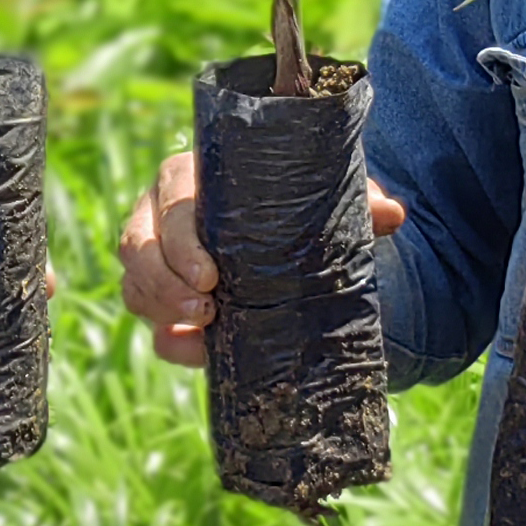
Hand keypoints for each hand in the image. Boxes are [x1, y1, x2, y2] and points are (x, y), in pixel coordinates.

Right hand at [116, 150, 405, 367]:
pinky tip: (195, 348)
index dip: (181, 238)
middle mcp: (163, 213)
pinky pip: (149, 319)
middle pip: (138, 242)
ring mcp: (157, 258)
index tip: (211, 275)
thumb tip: (391, 213)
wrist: (304, 249)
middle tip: (205, 308)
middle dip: (164, 279)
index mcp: (196, 177)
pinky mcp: (163, 299)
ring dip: (160, 306)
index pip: (171, 196)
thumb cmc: (305, 212)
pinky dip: (168, 336)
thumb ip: (357, 202)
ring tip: (203, 328)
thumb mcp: (332, 204)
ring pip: (134, 280)